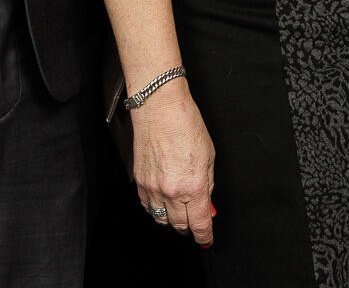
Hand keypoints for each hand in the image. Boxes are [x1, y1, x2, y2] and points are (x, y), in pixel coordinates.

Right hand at [131, 82, 216, 247]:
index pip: (199, 223)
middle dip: (189, 228)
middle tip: (194, 224)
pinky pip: (147, 207)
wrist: (159, 109)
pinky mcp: (140, 182)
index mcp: (193, 186)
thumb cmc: (186, 125)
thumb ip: (208, 184)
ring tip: (179, 212)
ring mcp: (153, 188)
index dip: (204, 236)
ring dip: (172, 220)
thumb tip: (206, 203)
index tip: (206, 240)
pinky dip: (156, 209)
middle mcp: (171, 191)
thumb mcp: (209, 156)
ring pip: (161, 219)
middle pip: (180, 225)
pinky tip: (163, 202)